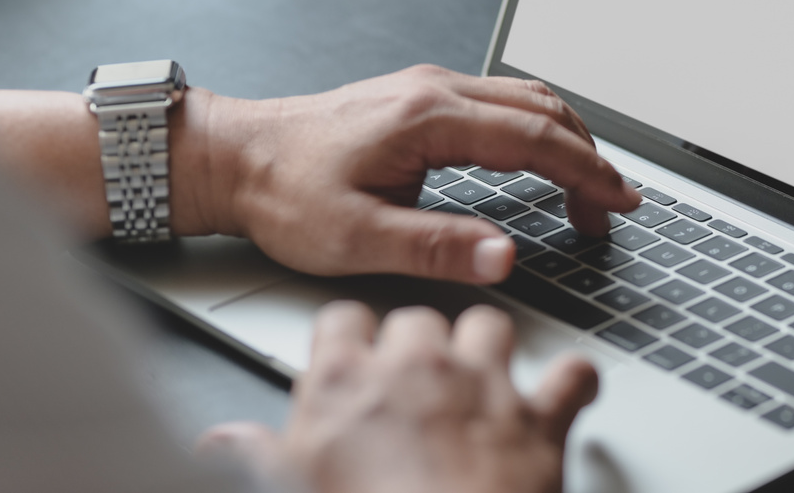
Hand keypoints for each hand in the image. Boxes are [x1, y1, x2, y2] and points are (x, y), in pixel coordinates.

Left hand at [176, 64, 642, 282]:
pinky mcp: (422, 97)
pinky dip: (540, 129)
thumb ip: (435, 248)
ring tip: (588, 190)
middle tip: (612, 208)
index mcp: (427, 119)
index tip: (619, 199)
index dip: (587, 172)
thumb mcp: (354, 238)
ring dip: (568, 140)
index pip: (533, 139)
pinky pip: (502, 100)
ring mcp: (429, 87)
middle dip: (589, 159)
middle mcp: (434, 90)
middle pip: (543, 110)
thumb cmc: (283, 193)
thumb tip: (503, 257)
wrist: (234, 157)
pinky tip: (543, 157)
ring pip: (527, 98)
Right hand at [197, 301, 597, 492]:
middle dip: (419, 343)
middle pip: (417, 317)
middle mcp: (416, 366)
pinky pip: (572, 376)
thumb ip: (254, 458)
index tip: (354, 355)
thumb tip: (217, 444)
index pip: (342, 320)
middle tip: (415, 382)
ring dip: (489, 346)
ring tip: (483, 376)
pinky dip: (575, 383)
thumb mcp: (289, 490)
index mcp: (345, 381)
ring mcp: (481, 386)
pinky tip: (570, 391)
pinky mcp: (538, 418)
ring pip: (490, 325)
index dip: (351, 338)